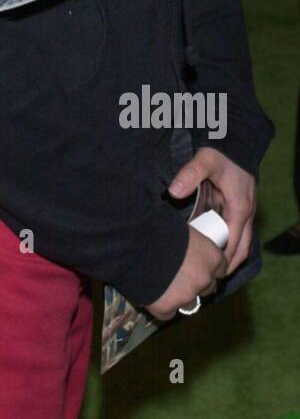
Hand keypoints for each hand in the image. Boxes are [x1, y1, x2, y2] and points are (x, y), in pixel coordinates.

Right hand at [145, 224, 227, 321]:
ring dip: (180, 296)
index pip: (220, 268)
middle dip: (197, 283)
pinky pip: (168, 313)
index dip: (208, 267)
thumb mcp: (182, 230)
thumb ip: (189, 244)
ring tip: (162, 284)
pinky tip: (151, 295)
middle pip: (208, 287)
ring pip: (189, 302)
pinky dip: (161, 306)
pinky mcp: (167, 308)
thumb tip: (184, 247)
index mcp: (212, 256)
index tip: (199, 264)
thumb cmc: (159, 228)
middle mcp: (205, 279)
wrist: (135, 242)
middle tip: (180, 275)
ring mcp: (187, 296)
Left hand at [168, 147, 255, 275]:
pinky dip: (228, 244)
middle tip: (206, 279)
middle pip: (241, 249)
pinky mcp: (239, 206)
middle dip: (226, 265)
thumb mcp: (205, 160)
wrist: (235, 139)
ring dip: (228, 256)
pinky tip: (211, 249)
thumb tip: (174, 192)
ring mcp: (244, 211)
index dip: (222, 261)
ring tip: (208, 269)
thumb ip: (189, 174)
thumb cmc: (221, 151)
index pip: (233, 244)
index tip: (207, 274)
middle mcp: (246, 213)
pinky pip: (237, 233)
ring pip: (241, 242)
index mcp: (239, 208)